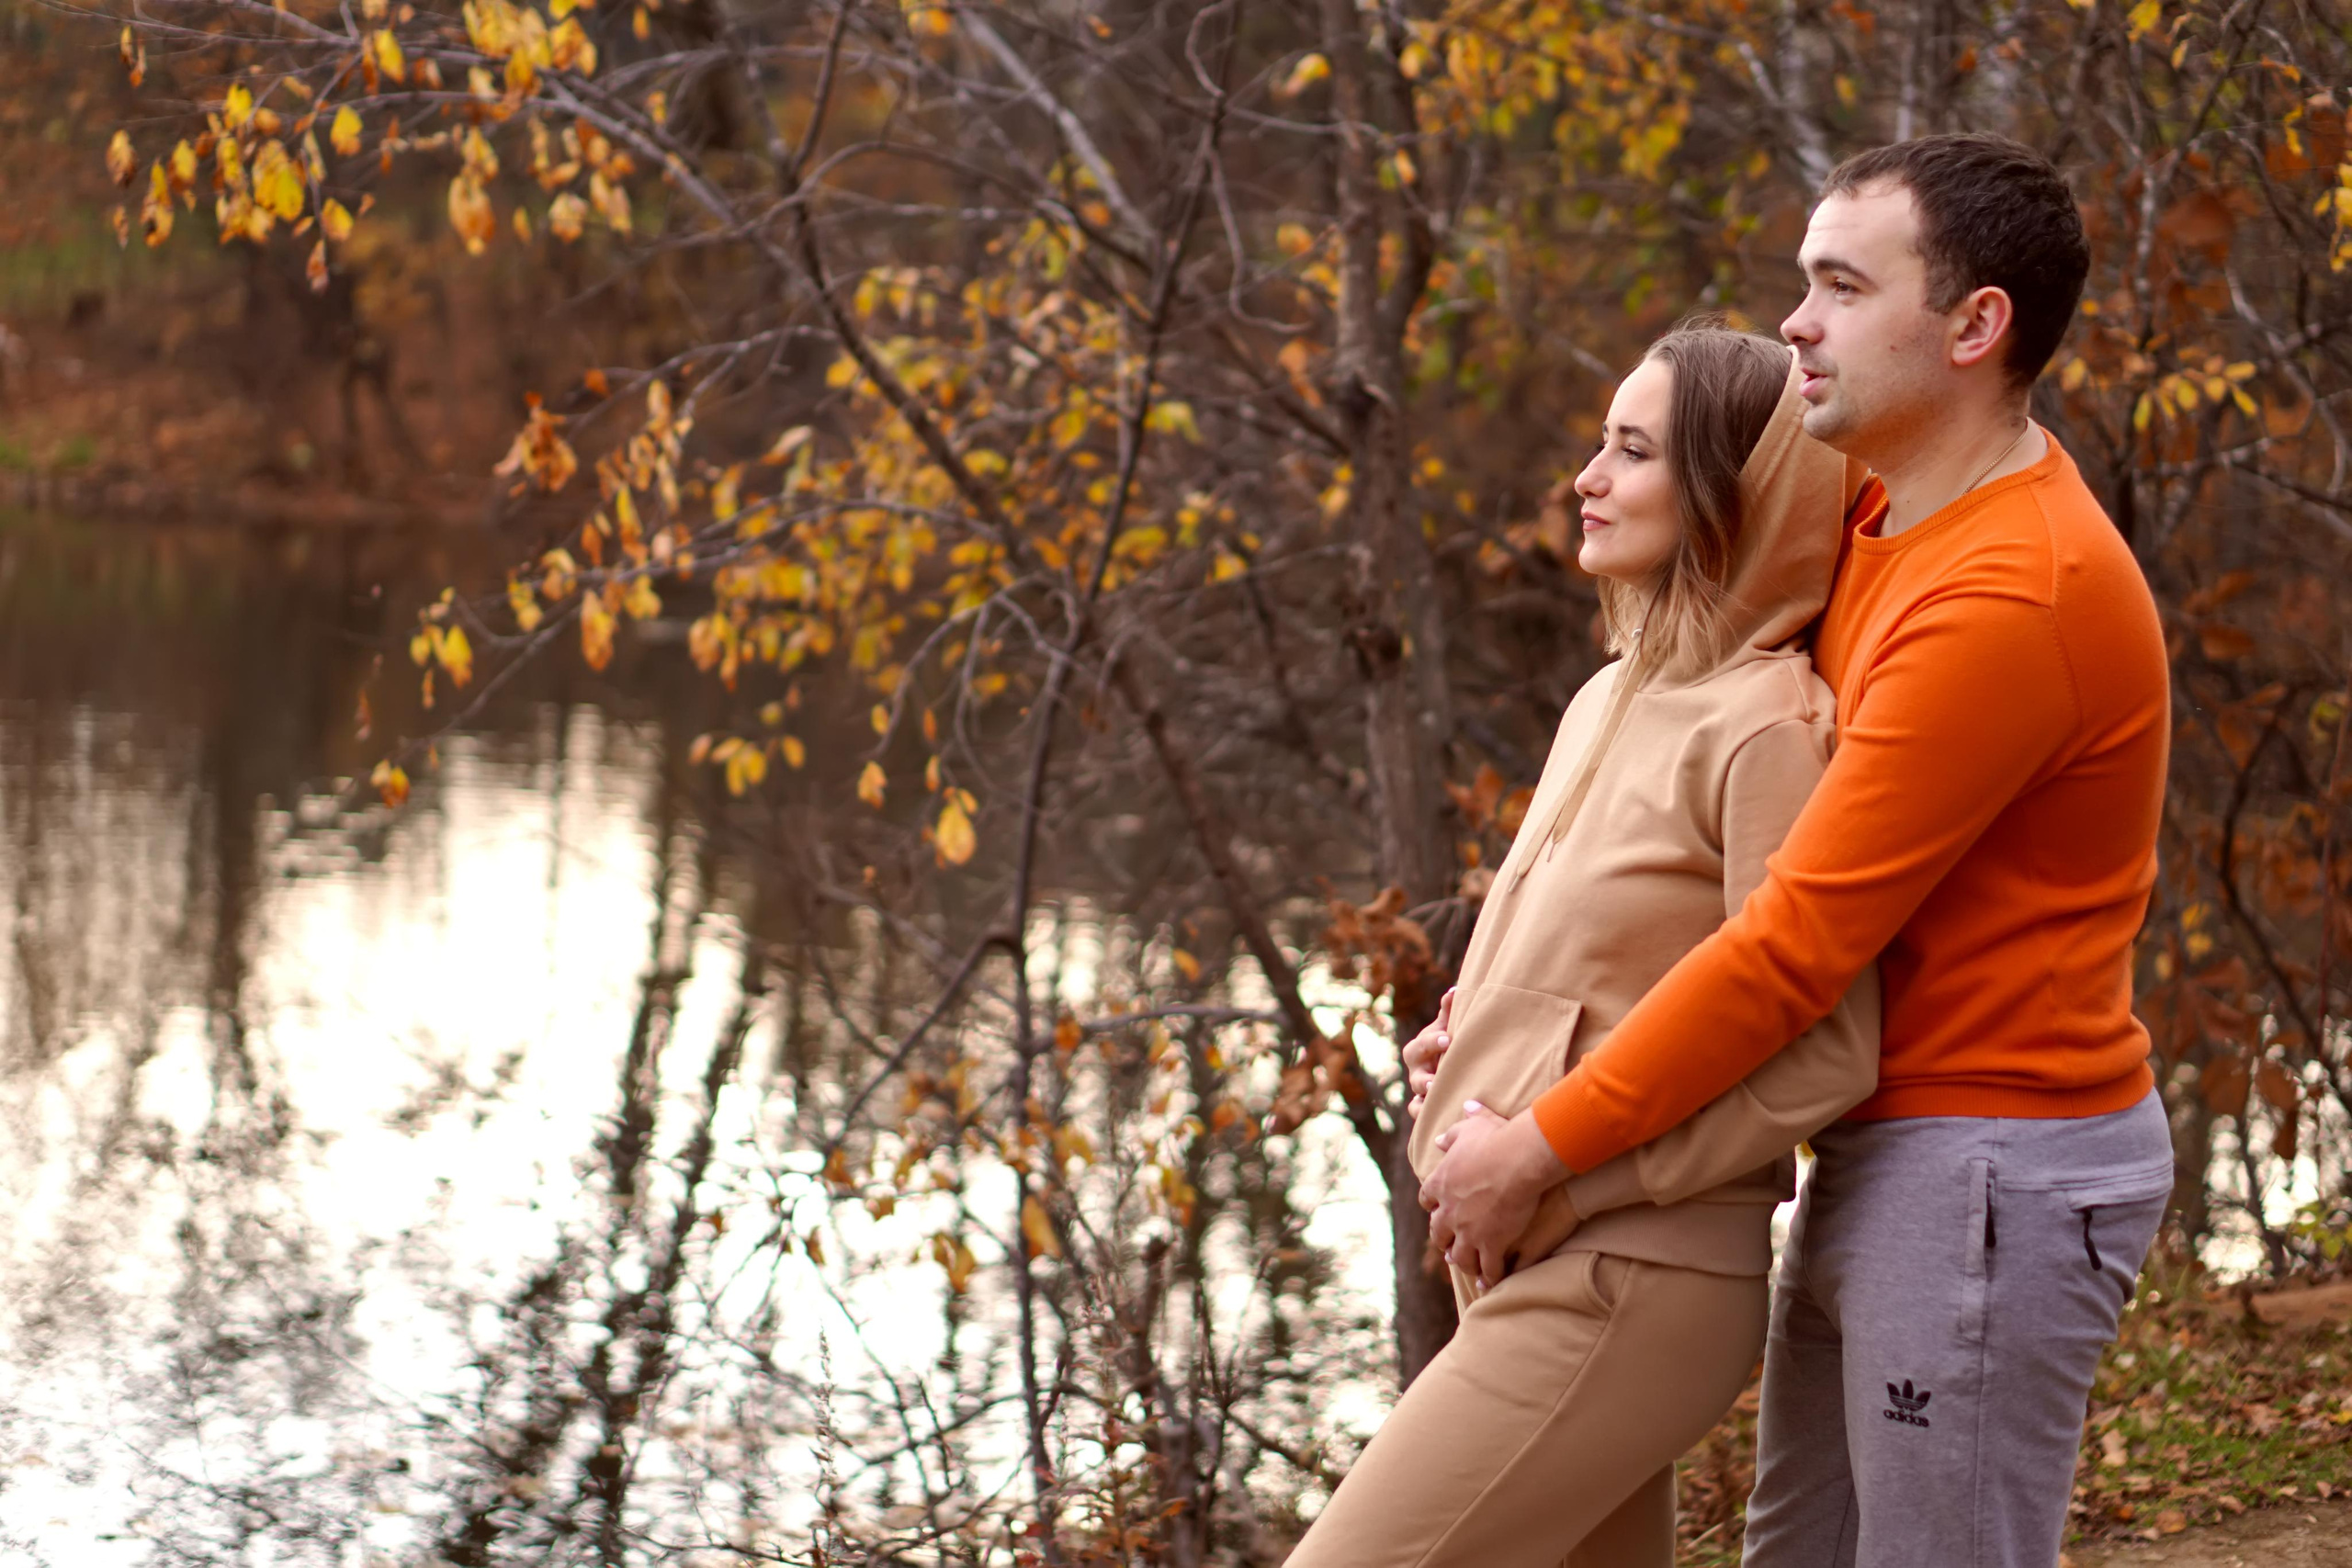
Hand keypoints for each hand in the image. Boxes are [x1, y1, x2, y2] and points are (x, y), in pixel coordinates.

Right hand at [1403, 987, 1456, 1121]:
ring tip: (1435, 1094)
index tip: (1447, 1039)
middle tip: (1438, 1073)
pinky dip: (1423, 1115)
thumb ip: (1449, 1011)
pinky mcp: (1425, 1108)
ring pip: (1415, 1095)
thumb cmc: (1448, 1044)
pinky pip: (1419, 1113)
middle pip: (1414, 1071)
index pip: (1421, 1044)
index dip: (1431, 1041)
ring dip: (1424, 1095)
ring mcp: (1420, 1090)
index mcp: (1421, 1049)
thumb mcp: (1447, 1027)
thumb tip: (1455, 990)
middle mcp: (1417, 1070)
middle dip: (1426, 1070)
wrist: (1450, 1067)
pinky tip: (1435, 1116)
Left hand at [1420, 1101, 1567, 1288]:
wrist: (1517, 1160)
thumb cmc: (1496, 1139)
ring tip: (1469, 1268)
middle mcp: (1449, 1211)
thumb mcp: (1469, 1128)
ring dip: (1463, 1262)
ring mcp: (1469, 1231)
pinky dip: (1489, 1278)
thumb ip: (1453, 1135)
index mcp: (1440, 1183)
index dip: (1432, 1204)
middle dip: (1444, 1239)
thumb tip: (1439, 1137)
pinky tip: (1491, 1284)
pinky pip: (1488, 1269)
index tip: (1436, 1207)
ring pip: (1460, 1256)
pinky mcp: (1492, 1244)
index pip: (1427, 1198)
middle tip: (1448, 1245)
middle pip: (1439, 1233)